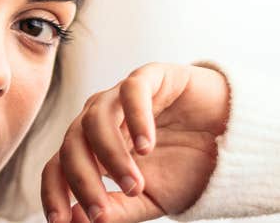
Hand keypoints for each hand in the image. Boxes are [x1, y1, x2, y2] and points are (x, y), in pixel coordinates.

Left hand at [40, 62, 230, 222]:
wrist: (233, 141)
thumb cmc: (186, 167)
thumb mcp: (150, 198)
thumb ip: (117, 208)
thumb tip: (82, 221)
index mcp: (91, 148)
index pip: (57, 166)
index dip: (53, 192)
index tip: (59, 221)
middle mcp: (98, 120)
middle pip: (71, 145)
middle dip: (83, 181)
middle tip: (101, 211)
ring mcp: (119, 97)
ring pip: (95, 119)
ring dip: (110, 156)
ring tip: (134, 184)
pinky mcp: (150, 77)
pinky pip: (132, 91)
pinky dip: (135, 119)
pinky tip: (146, 147)